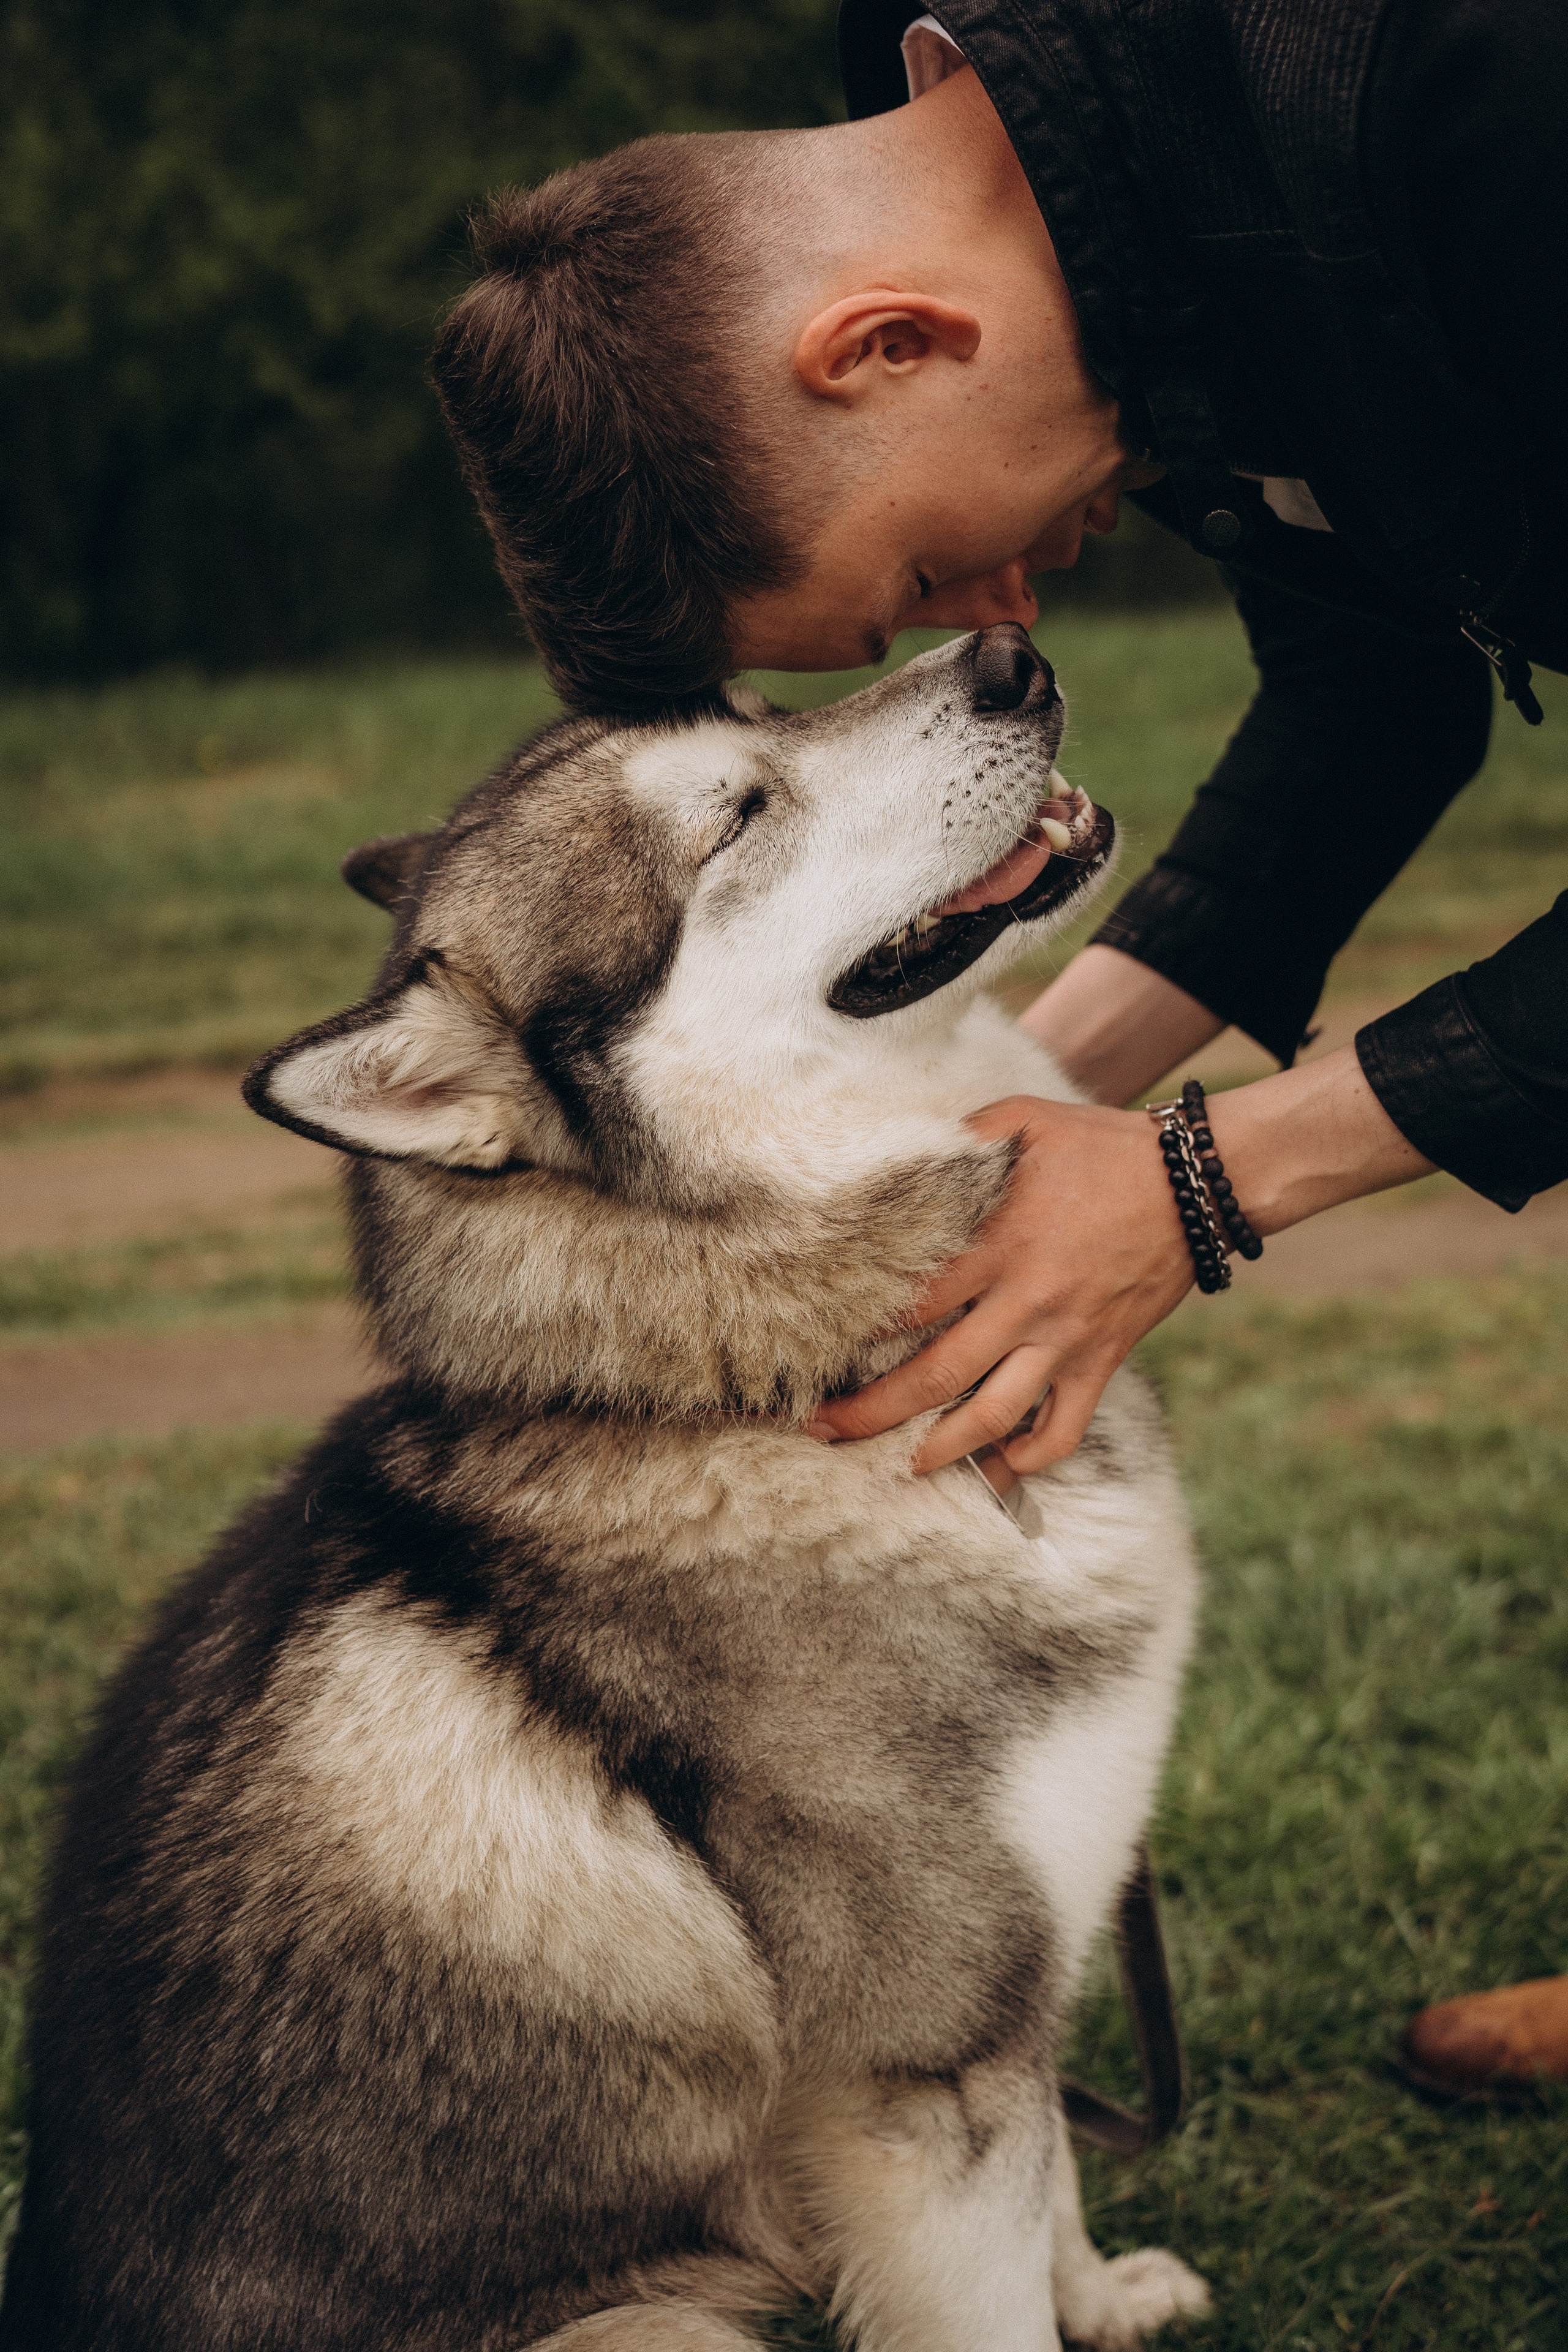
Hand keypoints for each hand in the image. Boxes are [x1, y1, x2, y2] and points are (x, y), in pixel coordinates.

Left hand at [810, 1094, 1195, 1472]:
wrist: (1197, 1181)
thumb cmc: (1103, 1146)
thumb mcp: (1027, 1119)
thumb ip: (965, 1135)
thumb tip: (910, 1149)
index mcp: (1000, 1243)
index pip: (913, 1302)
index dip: (860, 1328)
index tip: (818, 1346)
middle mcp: (1027, 1301)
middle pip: (936, 1375)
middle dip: (873, 1412)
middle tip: (822, 1429)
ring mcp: (1066, 1338)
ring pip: (995, 1415)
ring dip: (941, 1450)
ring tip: (901, 1467)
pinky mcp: (1102, 1359)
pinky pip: (1065, 1428)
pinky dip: (1032, 1458)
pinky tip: (1001, 1466)